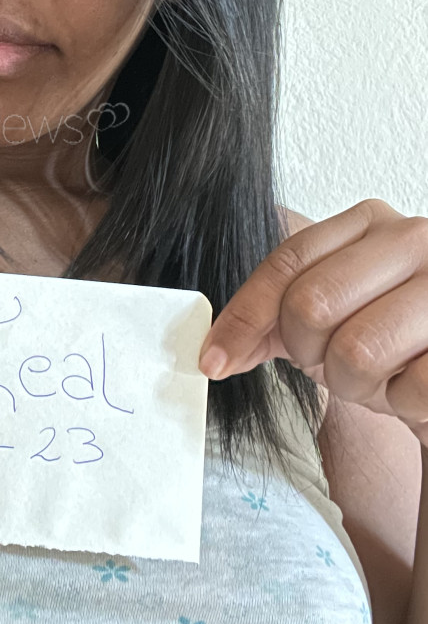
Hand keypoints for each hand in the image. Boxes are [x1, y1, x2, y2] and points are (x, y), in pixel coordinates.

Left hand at [198, 199, 427, 447]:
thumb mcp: (330, 313)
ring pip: (356, 350)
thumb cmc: (389, 336)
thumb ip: (270, 320)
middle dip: (309, 350)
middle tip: (330, 360)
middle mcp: (414, 239)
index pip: (287, 261)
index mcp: (370, 222)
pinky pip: (410, 388)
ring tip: (379, 374)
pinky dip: (402, 401)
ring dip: (355, 382)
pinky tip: (413, 386)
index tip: (215, 360)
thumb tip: (216, 354)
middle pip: (311, 304)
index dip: (244, 315)